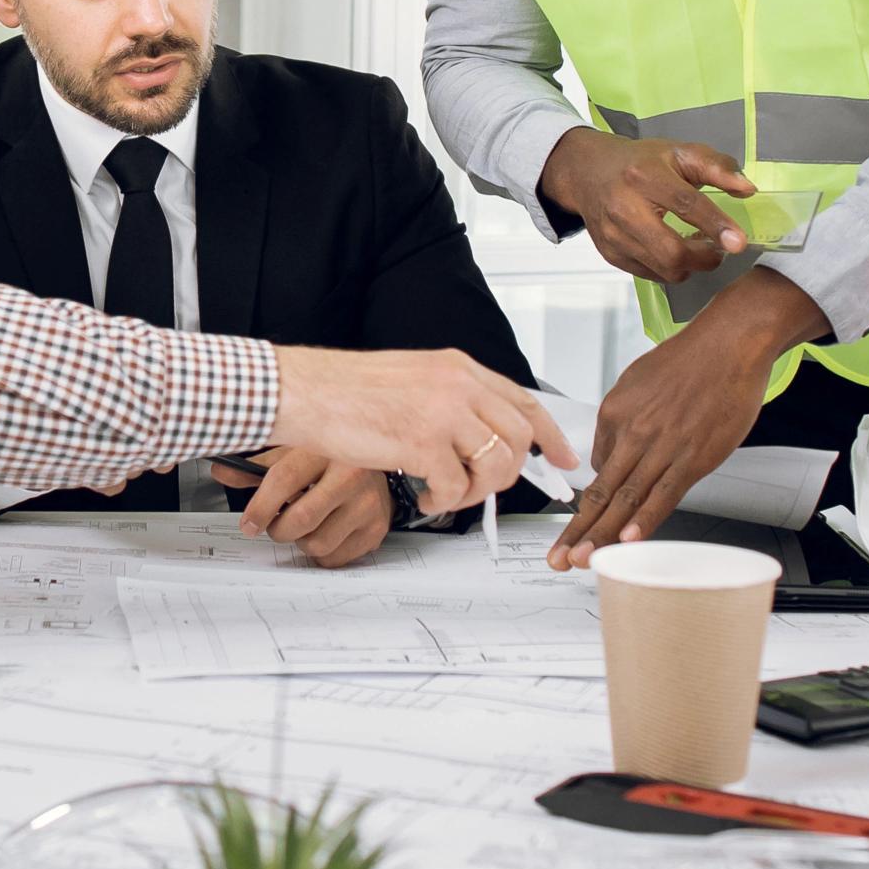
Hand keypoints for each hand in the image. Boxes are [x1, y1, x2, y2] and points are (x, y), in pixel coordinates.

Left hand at [212, 448, 396, 566]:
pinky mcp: (376, 529)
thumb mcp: (293, 454)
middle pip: (301, 519)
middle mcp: (352, 474)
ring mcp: (368, 504)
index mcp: (326, 449)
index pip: (284, 480)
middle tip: (277, 524)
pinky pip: (335, 558)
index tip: (248, 523)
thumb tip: (221, 472)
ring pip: (316, 543)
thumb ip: (256, 468)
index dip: (260, 507)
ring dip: (302, 541)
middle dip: (279, 529)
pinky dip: (323, 552)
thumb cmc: (329, 460)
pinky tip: (327, 530)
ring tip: (307, 523)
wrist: (377, 469)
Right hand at [269, 345, 569, 519]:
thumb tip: (482, 438)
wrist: (304, 392)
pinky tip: (422, 494)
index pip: (525, 400)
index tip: (565, 460)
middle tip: (479, 485)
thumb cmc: (345, 391)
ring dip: (475, 490)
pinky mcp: (423, 442)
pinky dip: (443, 501)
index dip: (551, 436)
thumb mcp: (414, 380)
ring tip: (445, 490)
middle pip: (520, 437)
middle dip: (509, 472)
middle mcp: (458, 384)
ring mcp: (443, 412)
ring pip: (497, 465)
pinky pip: (456, 487)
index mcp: (458, 367)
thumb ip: (452, 400)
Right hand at [540, 127, 757, 285]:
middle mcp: (624, 207)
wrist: (588, 173)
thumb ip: (716, 167)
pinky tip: (674, 251)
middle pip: (671, 251)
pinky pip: (650, 275)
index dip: (715, 225)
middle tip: (719, 249)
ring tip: (697, 248)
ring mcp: (614, 235)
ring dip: (691, 266)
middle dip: (705, 258)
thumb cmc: (640, 162)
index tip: (739, 242)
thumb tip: (747, 189)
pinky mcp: (610, 254)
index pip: (684, 204)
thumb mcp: (679, 152)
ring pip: (663, 269)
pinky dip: (670, 269)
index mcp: (645, 175)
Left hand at [550, 272, 822, 566]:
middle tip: (560, 557)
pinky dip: (645, 520)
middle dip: (578, 530)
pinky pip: (664, 494)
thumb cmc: (689, 360)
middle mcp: (632, 432)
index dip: (588, 504)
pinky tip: (630, 540)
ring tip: (584, 560)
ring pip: (626, 499)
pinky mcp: (693, 457)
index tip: (577, 528)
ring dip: (603, 534)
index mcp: (614, 413)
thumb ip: (623, 421)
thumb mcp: (636, 382)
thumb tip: (612, 455)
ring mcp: (662, 446)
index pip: (597, 468)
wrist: (728, 343)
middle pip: (600, 491)